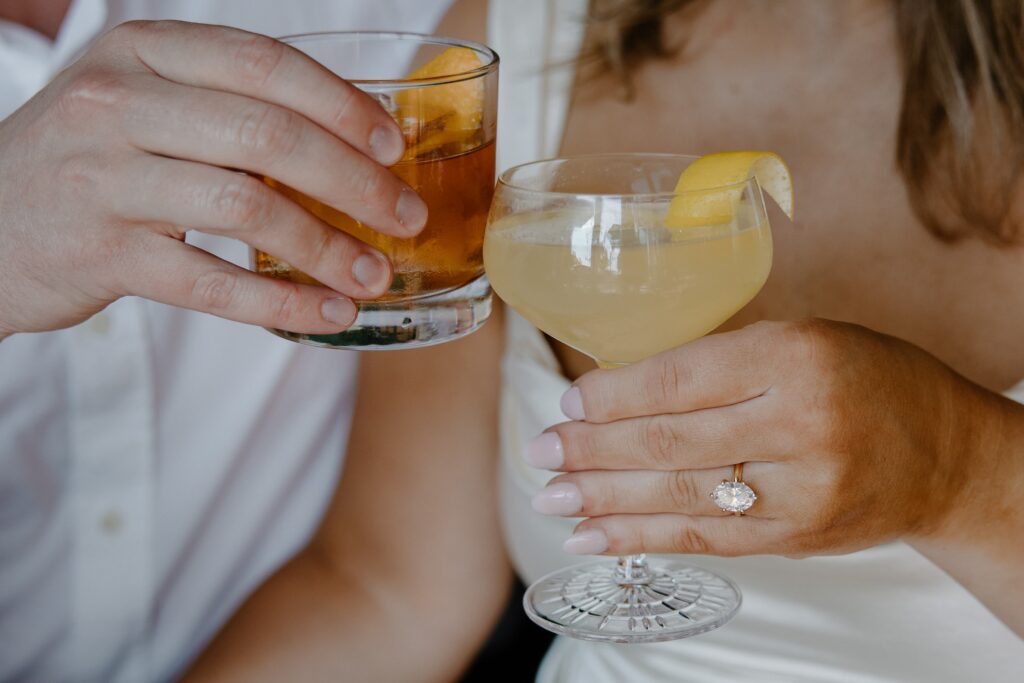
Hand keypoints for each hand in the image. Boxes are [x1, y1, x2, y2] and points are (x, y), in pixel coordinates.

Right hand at [0, 20, 426, 337]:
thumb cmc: (87, 162)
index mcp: (143, 52)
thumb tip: (352, 141)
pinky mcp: (102, 253)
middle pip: (268, 134)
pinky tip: (330, 314)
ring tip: (375, 274)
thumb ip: (225, 107)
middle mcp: (119, 103)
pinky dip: (282, 302)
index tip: (392, 145)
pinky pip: (213, 282)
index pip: (264, 63)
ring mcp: (105, 178)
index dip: (342, 103)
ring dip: (328, 247)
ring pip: (247, 207)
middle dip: (355, 181)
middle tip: (406, 216)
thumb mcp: (140, 104)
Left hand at [525, 320, 993, 557]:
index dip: (612, 397)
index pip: (678, 380)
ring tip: (549, 497)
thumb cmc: (861, 379)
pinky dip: (641, 539)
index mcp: (793, 356)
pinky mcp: (795, 538)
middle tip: (539, 455)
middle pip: (669, 442)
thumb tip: (616, 392)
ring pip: (679, 496)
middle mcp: (797, 423)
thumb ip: (718, 364)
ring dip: (603, 500)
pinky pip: (704, 539)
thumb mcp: (798, 341)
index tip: (567, 403)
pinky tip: (594, 538)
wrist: (943, 453)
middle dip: (591, 451)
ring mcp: (799, 490)